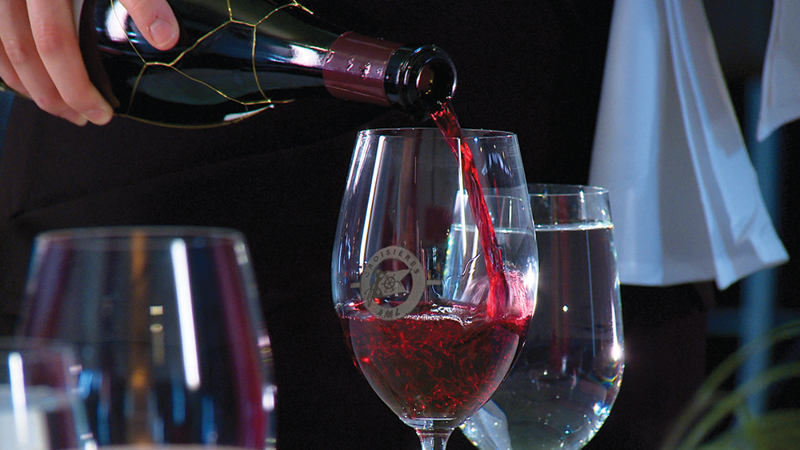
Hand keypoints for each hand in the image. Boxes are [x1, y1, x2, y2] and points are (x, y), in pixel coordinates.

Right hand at [0, 0, 177, 125]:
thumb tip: (165, 39)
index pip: (55, 46)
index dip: (77, 87)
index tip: (104, 114)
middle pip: (26, 54)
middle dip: (57, 97)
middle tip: (87, 120)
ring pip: (0, 50)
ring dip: (29, 89)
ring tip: (62, 111)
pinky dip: (3, 66)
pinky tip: (27, 83)